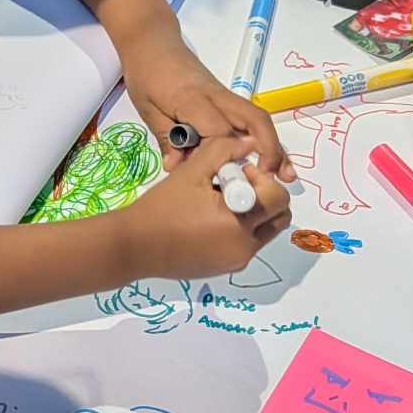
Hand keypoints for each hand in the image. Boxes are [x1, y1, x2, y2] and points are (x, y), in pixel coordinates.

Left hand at [120, 35, 294, 181]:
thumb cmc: (147, 74)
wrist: (154, 43)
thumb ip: (166, 139)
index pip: (218, 132)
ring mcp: (226, 97)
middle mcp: (218, 97)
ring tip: (285, 174)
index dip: (224, 157)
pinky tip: (270, 159)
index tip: (224, 180)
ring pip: (258, 120)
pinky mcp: (227, 100)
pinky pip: (251, 120)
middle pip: (253, 122)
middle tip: (273, 180)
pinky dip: (265, 139)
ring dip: (274, 146)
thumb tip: (177, 169)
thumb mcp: (147, 110)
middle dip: (268, 150)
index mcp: (194, 100)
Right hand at [121, 134, 290, 279]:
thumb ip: (225, 150)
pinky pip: (246, 246)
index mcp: (239, 222)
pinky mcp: (225, 269)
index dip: (263, 180)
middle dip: (265, 198)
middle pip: (279, 218)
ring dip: (253, 214)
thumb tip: (250, 143)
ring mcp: (235, 261)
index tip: (238, 172)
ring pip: (264, 233)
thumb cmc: (161, 207)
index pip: (278, 198)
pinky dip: (238, 230)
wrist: (134, 246)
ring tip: (219, 204)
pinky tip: (208, 221)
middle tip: (236, 187)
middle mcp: (244, 247)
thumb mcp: (192, 170)